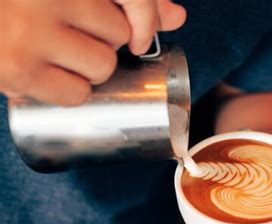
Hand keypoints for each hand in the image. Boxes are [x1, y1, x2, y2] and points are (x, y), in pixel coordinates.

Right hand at [0, 0, 185, 104]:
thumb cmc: (19, 6)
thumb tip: (177, 17)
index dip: (145, 16)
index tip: (138, 34)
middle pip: (119, 33)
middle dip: (103, 41)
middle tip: (71, 36)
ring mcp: (31, 30)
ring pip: (103, 66)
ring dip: (90, 69)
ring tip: (59, 56)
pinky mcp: (19, 68)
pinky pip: (77, 93)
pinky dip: (72, 92)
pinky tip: (51, 76)